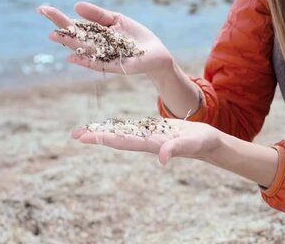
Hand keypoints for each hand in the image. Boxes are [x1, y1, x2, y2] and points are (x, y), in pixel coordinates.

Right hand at [37, 2, 173, 75]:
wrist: (155, 53)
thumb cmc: (135, 36)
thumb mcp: (116, 20)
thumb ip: (97, 15)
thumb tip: (75, 6)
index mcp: (94, 34)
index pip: (73, 25)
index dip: (58, 17)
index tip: (42, 8)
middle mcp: (95, 46)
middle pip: (74, 36)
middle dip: (59, 26)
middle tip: (43, 14)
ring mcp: (103, 56)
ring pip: (83, 49)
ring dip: (68, 43)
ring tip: (53, 34)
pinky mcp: (114, 66)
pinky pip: (97, 63)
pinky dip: (85, 61)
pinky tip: (72, 57)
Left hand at [71, 119, 221, 164]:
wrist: (210, 142)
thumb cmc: (203, 143)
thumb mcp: (192, 144)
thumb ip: (177, 150)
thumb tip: (162, 159)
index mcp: (152, 143)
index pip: (123, 141)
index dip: (104, 139)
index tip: (86, 138)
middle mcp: (146, 141)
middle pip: (117, 138)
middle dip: (96, 136)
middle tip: (75, 134)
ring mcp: (149, 136)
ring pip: (121, 133)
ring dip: (103, 131)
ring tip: (83, 130)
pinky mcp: (154, 130)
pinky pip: (131, 128)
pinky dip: (117, 126)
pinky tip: (107, 125)